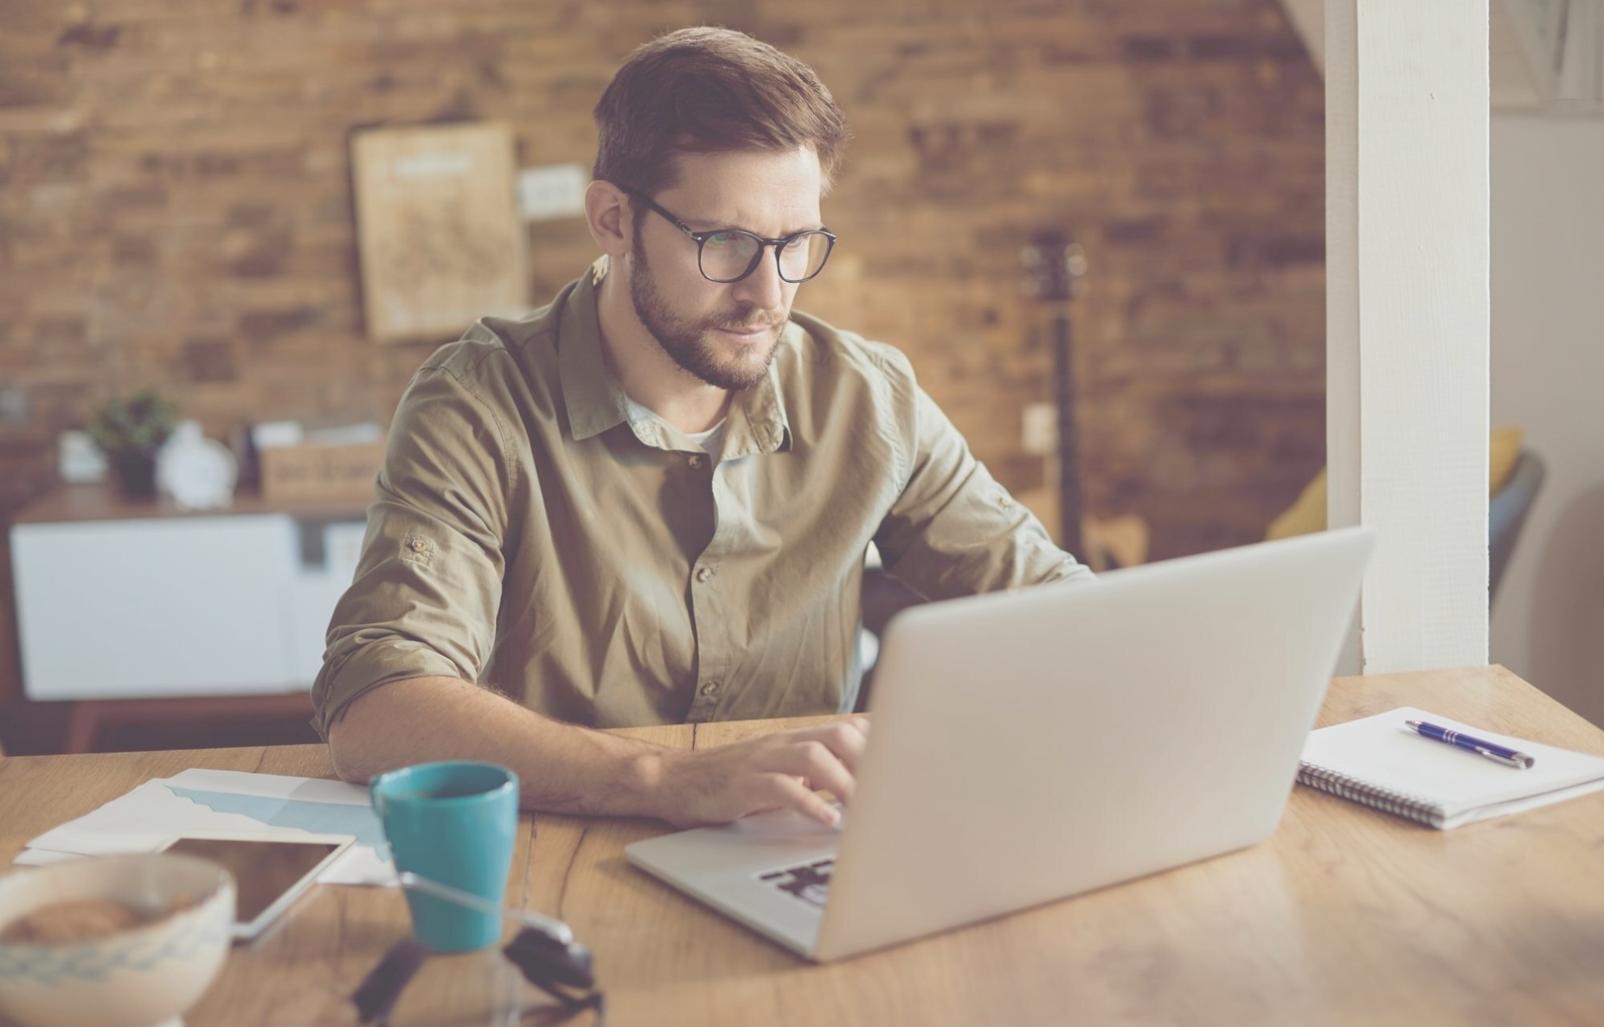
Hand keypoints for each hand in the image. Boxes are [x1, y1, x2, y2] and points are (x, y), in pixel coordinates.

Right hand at [652, 717, 870, 828]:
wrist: (673, 780)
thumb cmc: (730, 781)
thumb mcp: (779, 771)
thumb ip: (815, 773)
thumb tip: (861, 784)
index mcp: (796, 739)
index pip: (849, 728)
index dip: (881, 746)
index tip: (905, 774)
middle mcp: (783, 743)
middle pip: (839, 735)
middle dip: (870, 763)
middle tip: (889, 796)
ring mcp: (762, 760)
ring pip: (814, 756)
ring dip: (845, 783)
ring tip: (864, 811)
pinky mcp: (743, 783)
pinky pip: (781, 787)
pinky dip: (809, 802)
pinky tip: (827, 820)